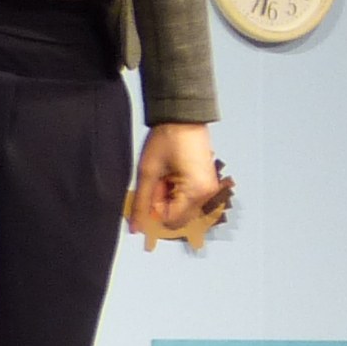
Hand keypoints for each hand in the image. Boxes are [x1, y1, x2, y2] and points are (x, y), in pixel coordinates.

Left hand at [136, 121, 219, 236]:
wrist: (183, 117)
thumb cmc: (167, 139)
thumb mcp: (148, 172)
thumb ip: (141, 203)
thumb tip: (136, 228)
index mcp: (195, 193)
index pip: (171, 221)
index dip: (155, 208)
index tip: (152, 188)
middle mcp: (207, 195)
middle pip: (179, 217)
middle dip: (164, 204)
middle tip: (159, 180)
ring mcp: (210, 189)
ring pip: (183, 209)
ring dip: (170, 197)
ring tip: (167, 174)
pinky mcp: (208, 183)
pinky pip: (189, 199)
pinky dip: (178, 191)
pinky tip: (174, 174)